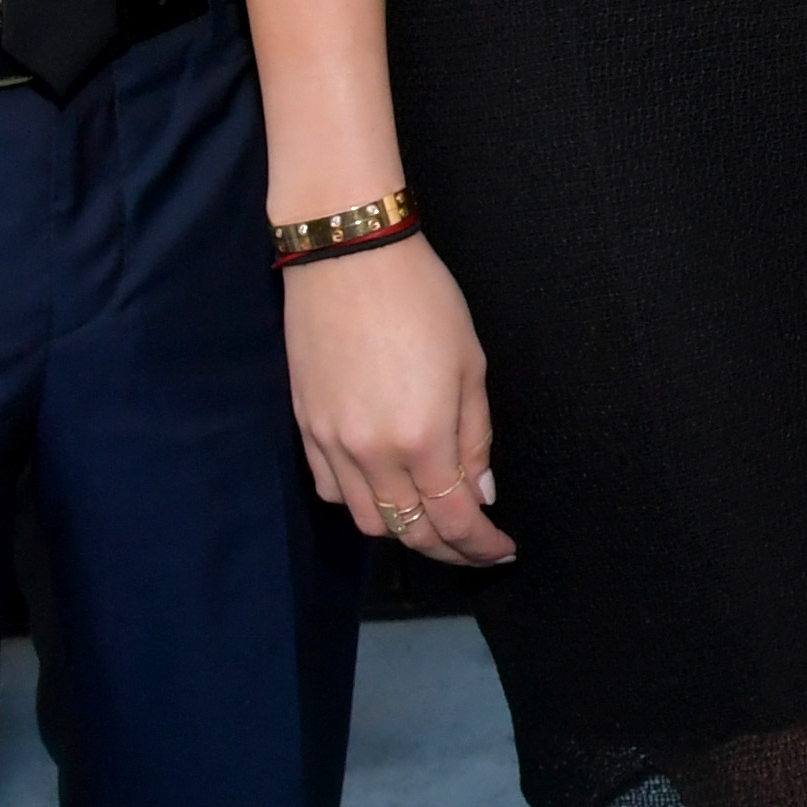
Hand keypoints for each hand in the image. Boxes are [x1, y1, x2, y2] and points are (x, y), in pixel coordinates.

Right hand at [286, 238, 513, 568]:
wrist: (349, 256)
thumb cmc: (421, 297)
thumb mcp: (470, 365)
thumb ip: (475, 438)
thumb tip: (480, 493)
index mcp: (422, 438)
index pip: (453, 521)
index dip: (480, 546)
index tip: (501, 550)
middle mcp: (371, 453)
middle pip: (408, 531)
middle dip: (446, 549)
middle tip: (473, 545)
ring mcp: (332, 443)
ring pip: (365, 520)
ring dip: (402, 530)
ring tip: (432, 521)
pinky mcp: (306, 426)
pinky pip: (329, 488)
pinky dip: (360, 502)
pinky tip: (383, 489)